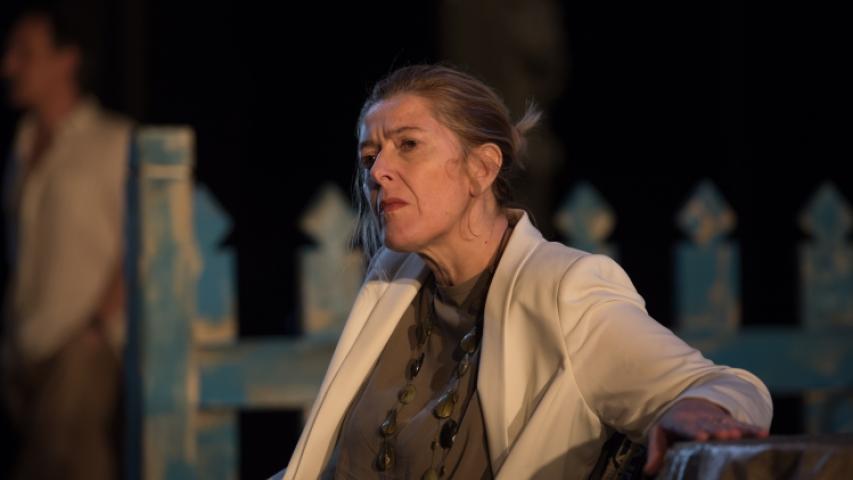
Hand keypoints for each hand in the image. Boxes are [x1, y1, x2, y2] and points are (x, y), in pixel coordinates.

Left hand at [642, 398, 768, 475]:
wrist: (690, 405)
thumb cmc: (674, 425)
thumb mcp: (660, 434)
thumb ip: (656, 452)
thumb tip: (648, 471)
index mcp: (682, 422)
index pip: (687, 426)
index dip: (694, 430)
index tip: (701, 436)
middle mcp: (701, 420)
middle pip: (710, 425)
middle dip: (717, 430)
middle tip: (726, 435)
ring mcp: (717, 420)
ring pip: (727, 424)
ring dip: (735, 430)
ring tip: (741, 435)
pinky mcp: (731, 423)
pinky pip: (743, 426)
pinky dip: (752, 430)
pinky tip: (763, 434)